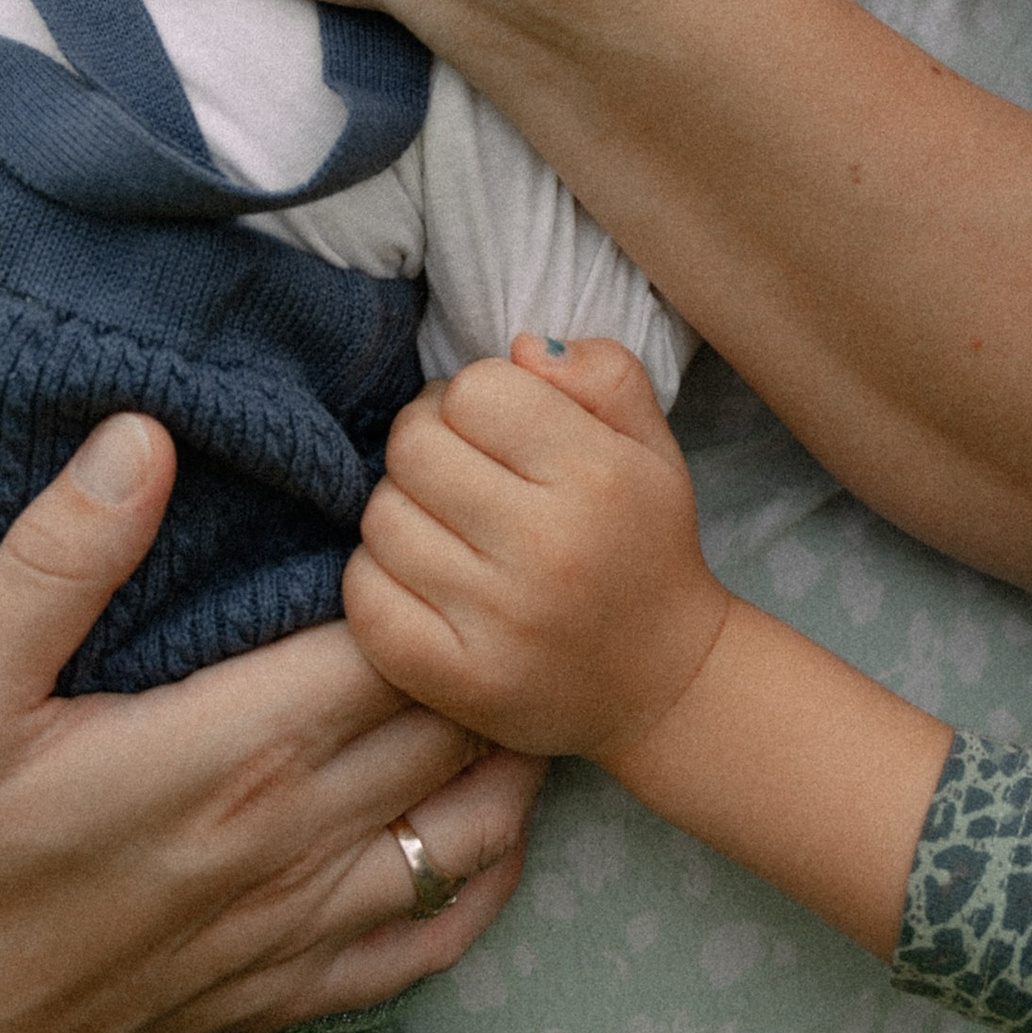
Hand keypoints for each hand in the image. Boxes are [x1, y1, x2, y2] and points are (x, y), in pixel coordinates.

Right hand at [0, 416, 540, 1032]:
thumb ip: (55, 559)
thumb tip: (142, 434)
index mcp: (227, 753)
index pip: (397, 643)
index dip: (432, 574)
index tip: (423, 520)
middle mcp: (286, 844)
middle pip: (452, 727)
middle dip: (484, 647)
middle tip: (489, 579)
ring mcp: (294, 930)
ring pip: (471, 834)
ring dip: (503, 755)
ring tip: (500, 677)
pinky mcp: (282, 996)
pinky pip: (429, 944)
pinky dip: (479, 880)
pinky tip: (480, 823)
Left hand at [347, 339, 731, 761]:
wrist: (666, 684)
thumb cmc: (645, 546)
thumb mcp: (651, 445)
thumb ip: (602, 374)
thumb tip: (520, 348)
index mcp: (596, 477)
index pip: (474, 392)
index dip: (474, 397)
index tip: (494, 425)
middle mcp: (546, 548)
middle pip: (414, 449)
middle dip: (426, 442)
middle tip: (455, 465)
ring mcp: (497, 622)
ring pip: (382, 519)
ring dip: (403, 509)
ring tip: (445, 523)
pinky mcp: (457, 680)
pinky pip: (365, 599)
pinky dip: (378, 576)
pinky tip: (422, 575)